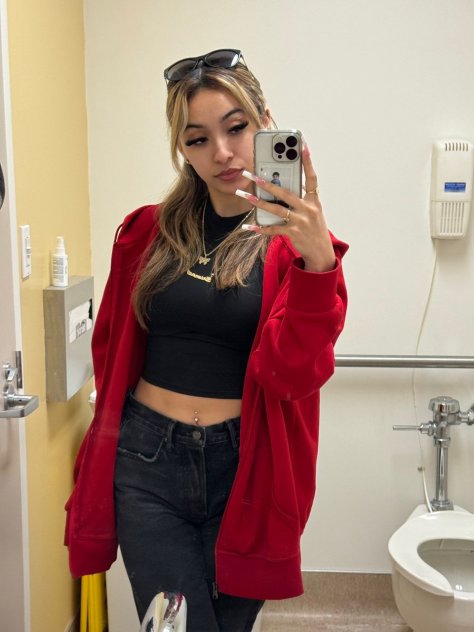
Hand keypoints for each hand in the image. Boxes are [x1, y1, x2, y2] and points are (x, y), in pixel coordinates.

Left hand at [237, 145, 335, 272]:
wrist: (321, 253)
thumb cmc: (314, 230)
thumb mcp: (312, 212)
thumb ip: (299, 200)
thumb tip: (279, 189)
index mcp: (314, 201)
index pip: (311, 178)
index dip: (307, 162)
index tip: (302, 146)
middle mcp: (308, 209)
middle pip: (285, 192)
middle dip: (267, 183)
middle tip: (252, 174)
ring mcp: (301, 221)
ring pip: (276, 209)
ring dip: (258, 202)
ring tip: (244, 195)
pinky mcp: (294, 233)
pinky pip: (273, 229)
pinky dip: (260, 228)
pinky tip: (249, 226)